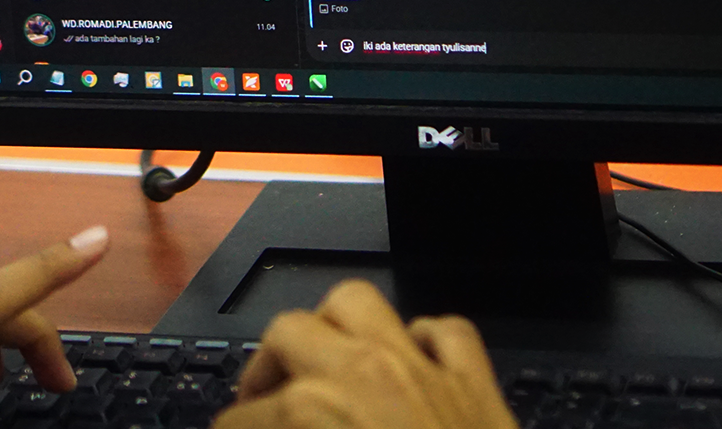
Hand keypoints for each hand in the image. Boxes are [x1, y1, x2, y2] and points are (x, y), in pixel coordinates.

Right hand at [214, 279, 516, 428]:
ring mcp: (425, 368)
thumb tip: (268, 427)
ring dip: (332, 328)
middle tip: (258, 409)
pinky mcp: (476, 382)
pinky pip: (443, 330)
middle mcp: (367, 373)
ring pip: (360, 304)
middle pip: (290, 332)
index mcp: (320, 412)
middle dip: (264, 371)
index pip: (245, 416)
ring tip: (321, 364)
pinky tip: (410, 366)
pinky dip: (421, 341)